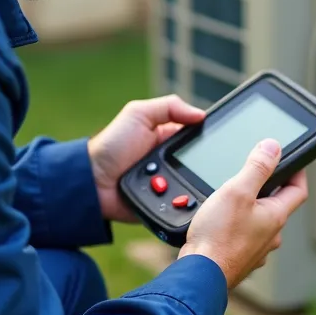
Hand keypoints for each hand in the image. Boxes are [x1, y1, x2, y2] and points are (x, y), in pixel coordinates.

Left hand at [88, 94, 206, 222]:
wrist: (91, 182)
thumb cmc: (111, 145)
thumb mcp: (138, 114)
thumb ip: (169, 107)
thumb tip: (201, 114)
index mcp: (169, 139)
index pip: (198, 138)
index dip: (209, 140)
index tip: (223, 142)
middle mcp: (172, 162)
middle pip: (199, 165)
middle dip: (202, 167)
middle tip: (209, 167)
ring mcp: (169, 185)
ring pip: (194, 187)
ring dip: (189, 185)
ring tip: (181, 182)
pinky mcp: (164, 206)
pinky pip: (182, 206)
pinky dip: (182, 204)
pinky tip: (179, 199)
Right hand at [178, 139, 309, 289]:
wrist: (200, 274)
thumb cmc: (218, 237)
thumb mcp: (237, 191)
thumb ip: (257, 167)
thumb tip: (273, 147)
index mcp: (275, 216)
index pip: (298, 190)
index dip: (297, 171)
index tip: (293, 159)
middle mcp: (270, 235)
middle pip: (277, 205)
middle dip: (268, 188)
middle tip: (255, 174)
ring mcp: (255, 249)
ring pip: (259, 222)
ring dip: (250, 208)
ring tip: (232, 197)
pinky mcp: (239, 257)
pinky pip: (243, 236)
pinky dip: (236, 225)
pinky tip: (221, 221)